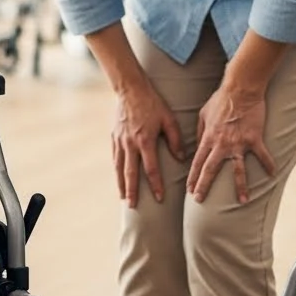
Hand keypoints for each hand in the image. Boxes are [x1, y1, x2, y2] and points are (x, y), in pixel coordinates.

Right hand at [113, 82, 184, 207]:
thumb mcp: (169, 119)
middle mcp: (130, 144)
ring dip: (121, 184)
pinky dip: (116, 170)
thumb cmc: (152, 103)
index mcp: (145, 140)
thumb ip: (176, 139)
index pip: (151, 169)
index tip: (159, 198)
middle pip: (131, 173)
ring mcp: (120, 141)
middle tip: (133, 206)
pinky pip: (115, 157)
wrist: (130, 89)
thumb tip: (181, 158)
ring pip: (119, 167)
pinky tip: (118, 177)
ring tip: (123, 197)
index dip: (156, 185)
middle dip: (132, 191)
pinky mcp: (114, 136)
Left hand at [187, 85, 276, 203]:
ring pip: (238, 170)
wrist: (240, 88)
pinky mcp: (254, 139)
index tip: (190, 190)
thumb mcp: (203, 114)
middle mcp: (222, 144)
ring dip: (240, 186)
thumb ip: (200, 132)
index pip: (197, 162)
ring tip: (243, 201)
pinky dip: (268, 165)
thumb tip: (197, 146)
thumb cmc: (220, 99)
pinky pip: (262, 155)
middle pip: (211, 169)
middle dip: (204, 186)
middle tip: (199, 200)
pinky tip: (272, 174)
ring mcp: (238, 143)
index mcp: (208, 138)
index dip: (192, 178)